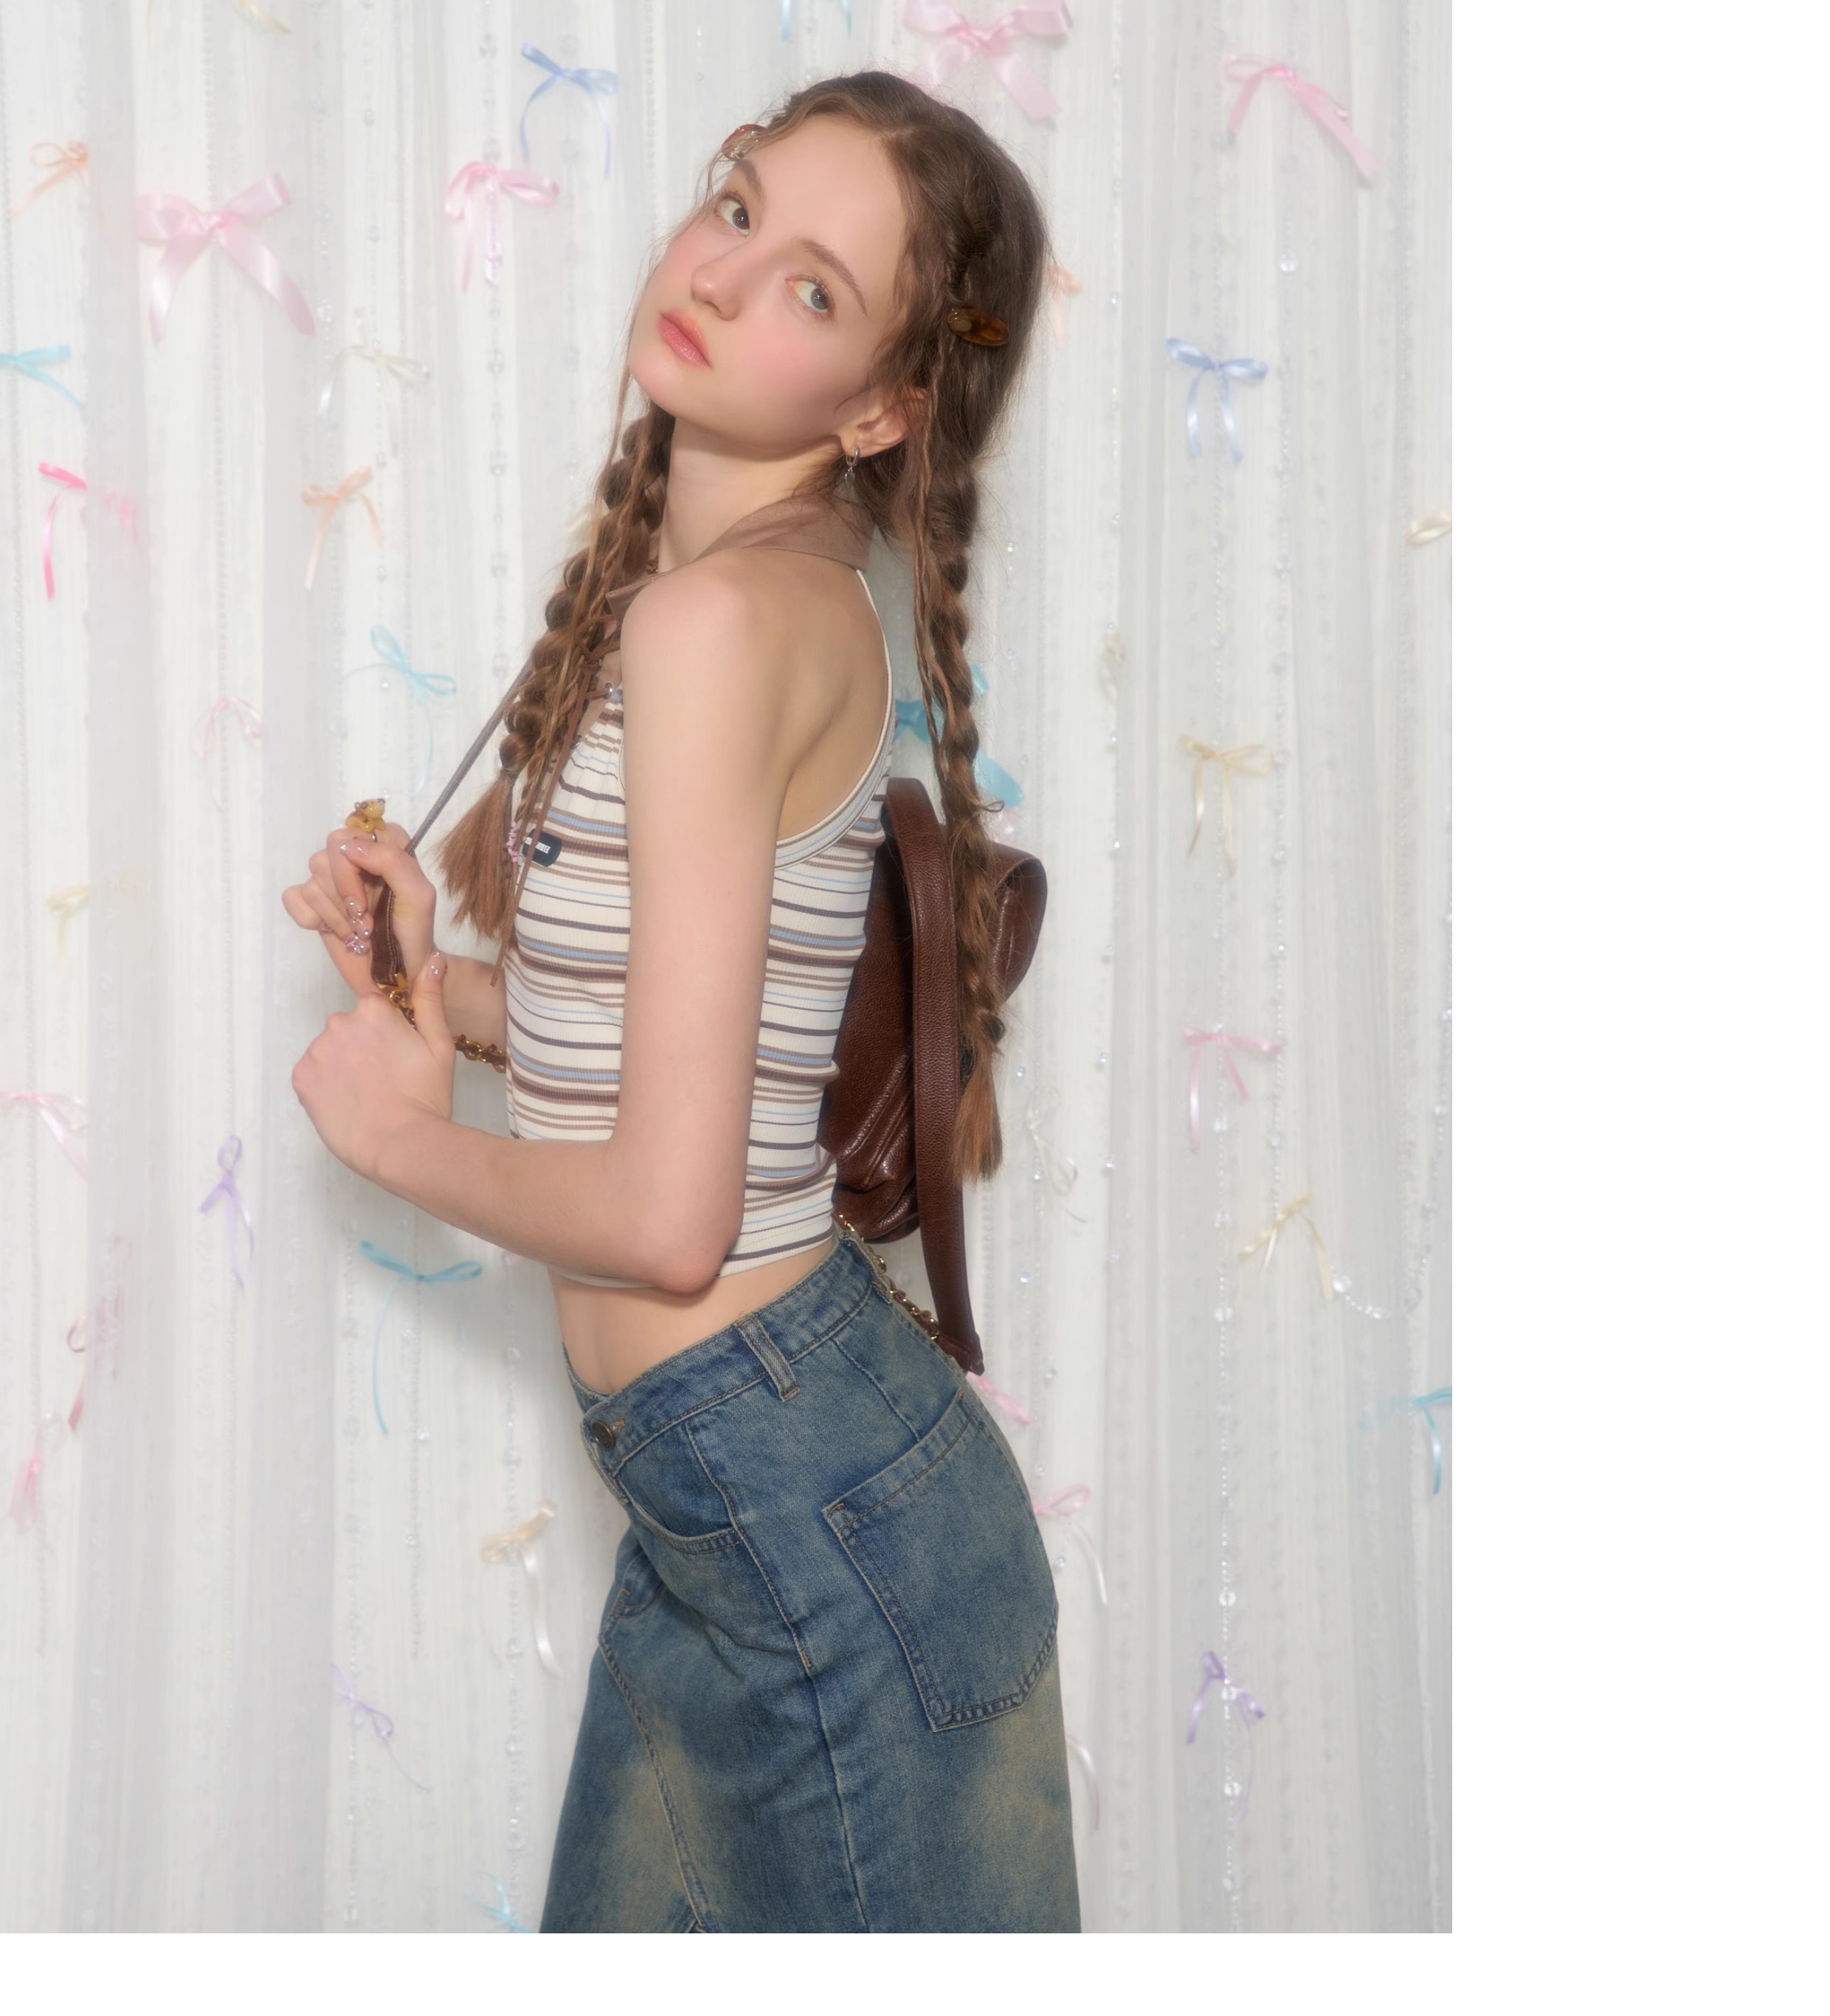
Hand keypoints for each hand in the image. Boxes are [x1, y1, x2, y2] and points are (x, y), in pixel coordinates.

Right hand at [279, 819, 438, 996]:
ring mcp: (331, 881)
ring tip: (357, 931)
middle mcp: (355, 858)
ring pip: (311, 882)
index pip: (350, 836)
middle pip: (325, 857)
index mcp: (383, 847)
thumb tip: (350, 846)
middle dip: (344, 895)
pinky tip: (331, 930)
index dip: (354, 870)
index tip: (371, 899)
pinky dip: (311, 919)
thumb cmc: (413, 934)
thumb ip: (392, 861)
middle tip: (365, 921)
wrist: (398, 974)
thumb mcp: (418, 895)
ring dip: (336, 915)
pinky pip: (293, 898)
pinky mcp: (312, 904)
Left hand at [291, 953, 456, 1178]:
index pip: (374, 1010)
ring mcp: (316, 1050)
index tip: (398, 1057)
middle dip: (363, 1047)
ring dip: (343, 1065)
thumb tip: (433, 958)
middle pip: (349, 1028)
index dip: (388, 1034)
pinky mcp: (300, 1077)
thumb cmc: (425, 1096)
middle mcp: (339, 1022)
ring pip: (330, 1050)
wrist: (398, 1144)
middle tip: (385, 1078)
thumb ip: (431, 998)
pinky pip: (313, 1073)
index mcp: (373, 1009)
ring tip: (366, 1094)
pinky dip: (326, 1085)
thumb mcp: (439, 1045)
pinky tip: (347, 1102)